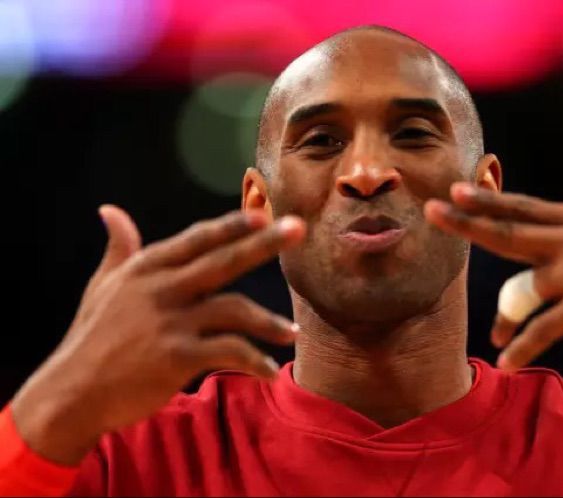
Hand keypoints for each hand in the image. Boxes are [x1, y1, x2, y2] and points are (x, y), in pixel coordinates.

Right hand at [11, 206, 305, 464]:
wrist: (72, 393)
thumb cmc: (92, 337)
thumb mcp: (102, 287)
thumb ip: (119, 249)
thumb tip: (110, 211)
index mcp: (146, 268)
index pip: (198, 239)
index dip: (233, 226)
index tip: (264, 214)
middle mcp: (160, 289)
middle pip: (223, 260)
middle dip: (264, 243)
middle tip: (299, 229)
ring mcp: (169, 322)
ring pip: (234, 309)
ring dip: (269, 322)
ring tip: (293, 334)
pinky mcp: (177, 357)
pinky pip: (230, 352)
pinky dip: (254, 362)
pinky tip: (270, 372)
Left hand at [425, 161, 562, 383]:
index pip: (523, 209)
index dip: (489, 200)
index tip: (455, 190)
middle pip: (510, 232)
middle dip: (469, 222)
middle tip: (433, 211)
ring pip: (523, 290)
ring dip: (507, 318)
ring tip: (499, 338)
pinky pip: (542, 326)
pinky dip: (523, 345)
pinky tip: (506, 361)